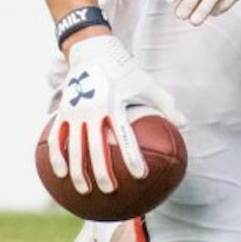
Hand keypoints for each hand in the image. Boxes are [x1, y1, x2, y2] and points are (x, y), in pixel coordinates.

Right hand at [46, 35, 186, 195]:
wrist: (91, 50)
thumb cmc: (124, 70)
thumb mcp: (146, 83)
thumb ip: (165, 103)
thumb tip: (184, 124)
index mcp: (114, 103)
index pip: (125, 135)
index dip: (132, 156)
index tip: (140, 176)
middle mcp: (93, 109)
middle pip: (96, 146)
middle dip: (102, 171)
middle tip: (111, 191)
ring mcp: (75, 111)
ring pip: (74, 146)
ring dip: (78, 170)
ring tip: (84, 190)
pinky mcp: (63, 111)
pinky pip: (57, 137)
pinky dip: (57, 156)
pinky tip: (60, 174)